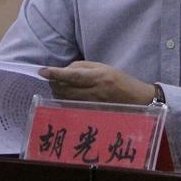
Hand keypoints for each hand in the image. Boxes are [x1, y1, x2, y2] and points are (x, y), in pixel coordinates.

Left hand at [39, 61, 155, 104]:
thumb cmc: (121, 80)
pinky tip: (68, 96)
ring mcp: (93, 105)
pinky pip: (72, 106)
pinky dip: (65, 100)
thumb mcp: (104, 68)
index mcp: (99, 76)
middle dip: (54, 83)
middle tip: (51, 78)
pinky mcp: (91, 113)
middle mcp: (95, 91)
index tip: (43, 71)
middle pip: (65, 89)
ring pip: (66, 99)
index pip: (73, 75)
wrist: (138, 100)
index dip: (56, 73)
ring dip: (58, 92)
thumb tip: (64, 71)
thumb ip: (83, 68)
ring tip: (61, 86)